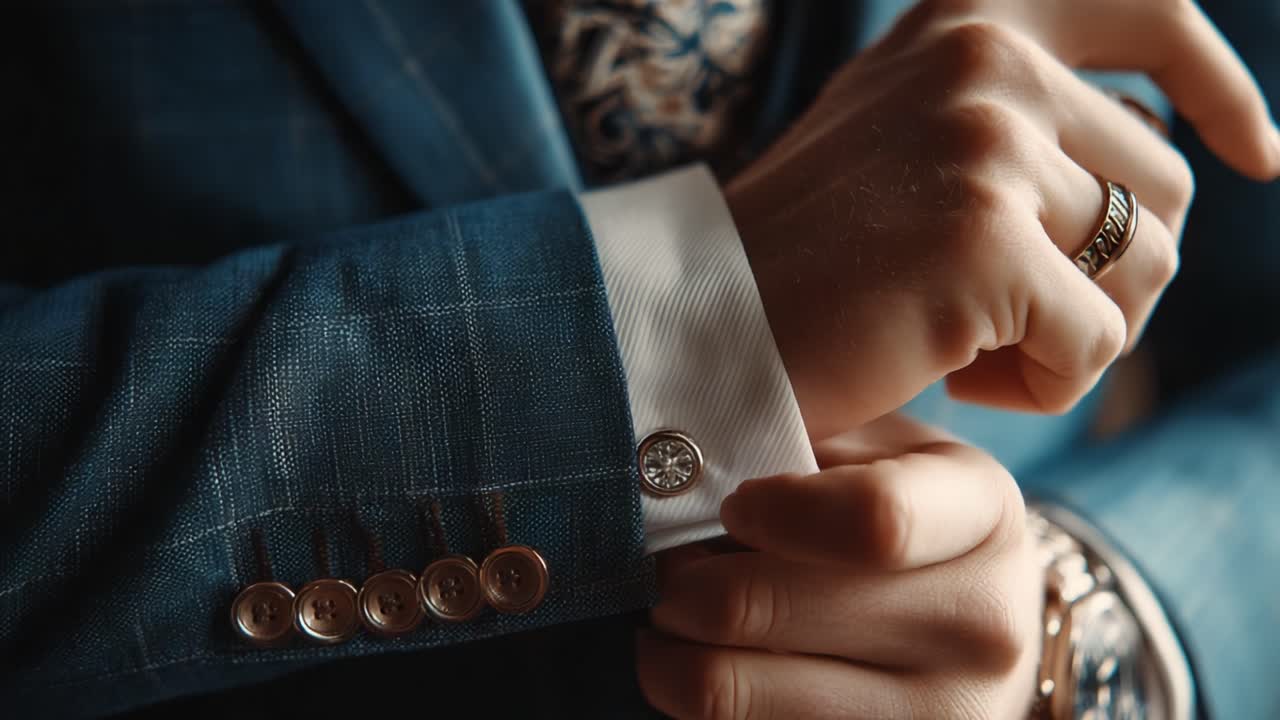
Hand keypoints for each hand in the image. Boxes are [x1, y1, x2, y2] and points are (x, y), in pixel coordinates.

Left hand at [637, 415, 1041, 719]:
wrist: (973, 622)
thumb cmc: (903, 510)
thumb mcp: (875, 445)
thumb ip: (800, 427)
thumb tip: (688, 454)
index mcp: (983, 512)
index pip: (873, 520)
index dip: (771, 509)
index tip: (735, 504)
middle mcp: (981, 625)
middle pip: (767, 608)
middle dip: (681, 581)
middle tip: (668, 564)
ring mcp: (941, 715)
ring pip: (727, 689)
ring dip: (667, 649)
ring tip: (674, 618)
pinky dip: (691, 697)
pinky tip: (707, 664)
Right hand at [728, 0, 1278, 440]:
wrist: (699, 322)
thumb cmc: (805, 261)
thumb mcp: (904, 144)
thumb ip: (1013, 119)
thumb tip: (1173, 150)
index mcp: (964, 25)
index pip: (1140, 9)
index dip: (1209, 81)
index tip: (1253, 149)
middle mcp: (983, 62)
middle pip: (1163, 184)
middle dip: (1112, 274)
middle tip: (1010, 320)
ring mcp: (985, 144)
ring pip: (1146, 267)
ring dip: (1079, 333)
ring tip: (971, 349)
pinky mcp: (983, 242)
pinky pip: (1094, 344)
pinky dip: (1041, 387)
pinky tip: (953, 380)